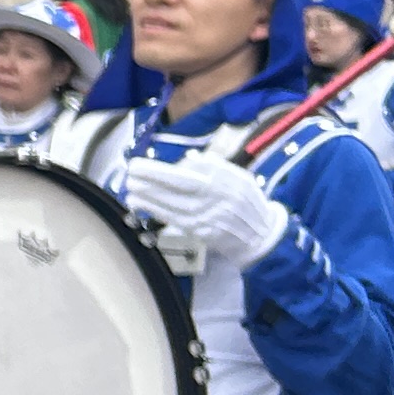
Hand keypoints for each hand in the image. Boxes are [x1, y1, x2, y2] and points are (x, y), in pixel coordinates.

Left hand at [123, 152, 288, 270]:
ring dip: (149, 200)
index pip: (187, 174)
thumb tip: (187, 160)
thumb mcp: (237, 176)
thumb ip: (213, 166)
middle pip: (178, 189)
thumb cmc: (246, 200)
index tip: (138, 165)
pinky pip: (178, 223)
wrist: (263, 234)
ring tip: (130, 192)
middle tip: (129, 176)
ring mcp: (211, 218)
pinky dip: (158, 214)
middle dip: (149, 183)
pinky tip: (142, 207)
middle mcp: (218, 199)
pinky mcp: (205, 234)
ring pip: (175, 207)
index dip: (159, 171)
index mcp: (225, 181)